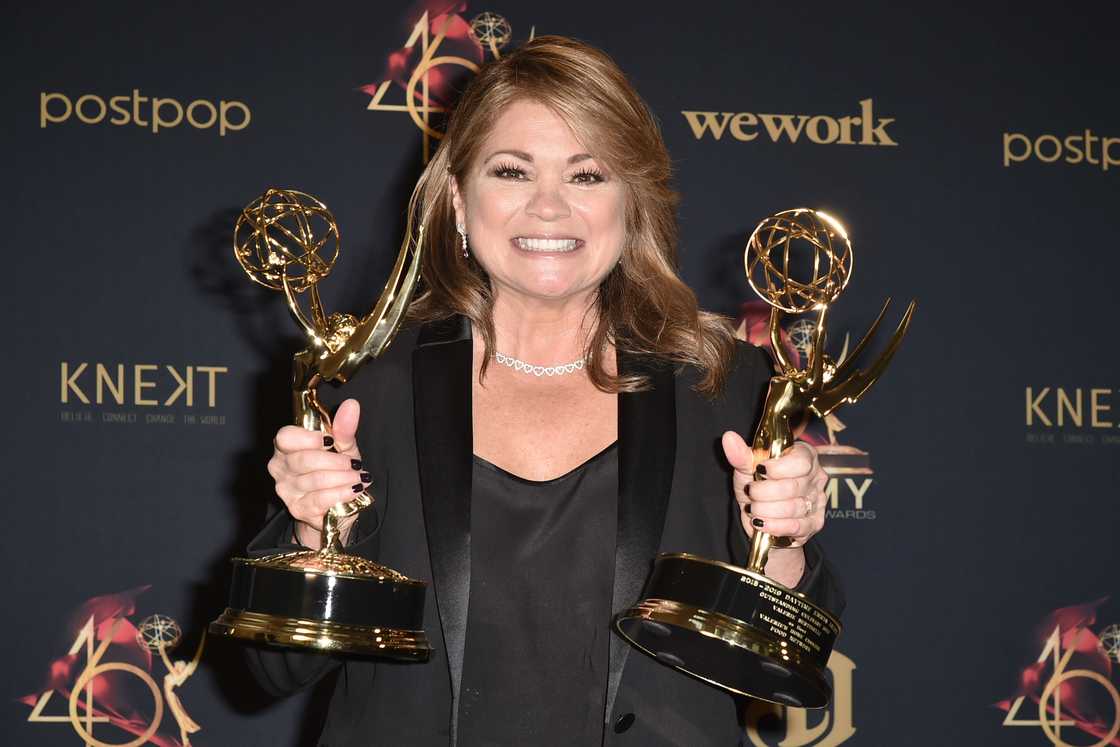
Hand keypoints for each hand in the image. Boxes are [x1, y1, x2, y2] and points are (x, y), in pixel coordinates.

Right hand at [267, 398, 369, 548]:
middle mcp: (280, 467)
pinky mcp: (298, 508)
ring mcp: (286, 489)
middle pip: (303, 460)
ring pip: (315, 480)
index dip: (308, 439)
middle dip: (334, 461)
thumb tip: (351, 405)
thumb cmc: (336, 469)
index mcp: (287, 446)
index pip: (285, 437)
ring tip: (359, 477)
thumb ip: (344, 428)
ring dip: (343, 478)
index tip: (330, 440)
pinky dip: (341, 492)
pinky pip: (320, 498)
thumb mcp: (343, 447)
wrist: (339, 502)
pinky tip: (353, 489)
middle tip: (355, 464)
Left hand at [721, 431, 827, 546]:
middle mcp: (816, 477)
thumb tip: (728, 438)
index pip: (800, 462)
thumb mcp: (747, 468)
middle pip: (793, 487)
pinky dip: (774, 525)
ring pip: (793, 508)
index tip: (759, 471)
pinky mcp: (814, 523)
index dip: (777, 469)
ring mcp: (817, 501)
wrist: (758, 513)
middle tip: (751, 492)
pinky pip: (796, 526)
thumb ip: (741, 455)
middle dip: (764, 493)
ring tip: (753, 508)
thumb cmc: (757, 483)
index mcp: (805, 455)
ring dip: (765, 510)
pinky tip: (761, 522)